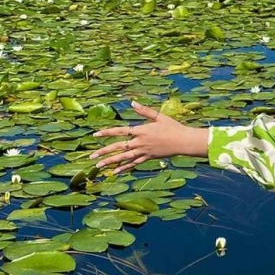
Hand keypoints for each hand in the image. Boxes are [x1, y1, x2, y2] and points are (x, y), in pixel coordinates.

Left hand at [89, 100, 209, 174]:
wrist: (183, 141)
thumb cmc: (172, 127)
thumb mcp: (159, 116)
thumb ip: (144, 111)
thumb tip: (132, 103)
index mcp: (141, 130)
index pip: (120, 131)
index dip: (107, 132)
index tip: (95, 134)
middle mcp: (140, 142)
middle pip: (118, 147)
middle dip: (104, 152)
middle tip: (91, 156)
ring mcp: (143, 152)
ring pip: (124, 158)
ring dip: (110, 162)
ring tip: (98, 166)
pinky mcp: (148, 158)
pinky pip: (133, 164)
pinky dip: (124, 168)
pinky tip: (115, 172)